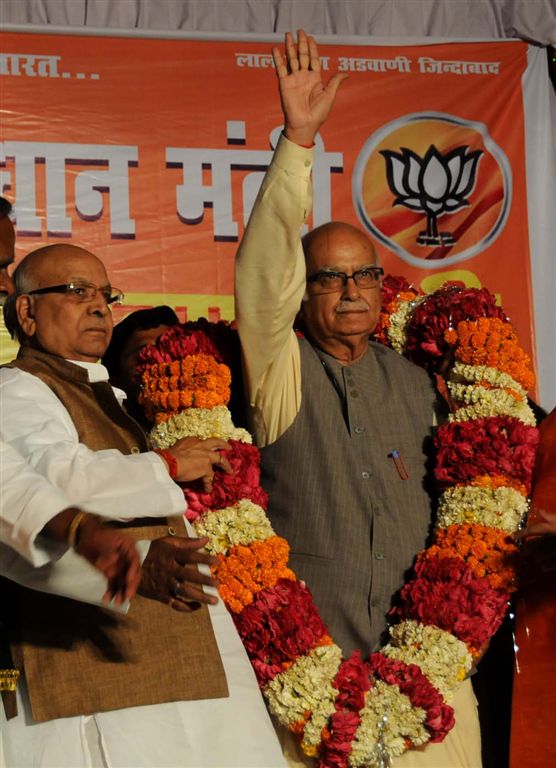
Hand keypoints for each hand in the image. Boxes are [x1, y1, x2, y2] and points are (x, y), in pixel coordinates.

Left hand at [74, 518, 141, 605]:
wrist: (83, 536)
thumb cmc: (95, 534)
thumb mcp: (102, 539)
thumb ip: (108, 551)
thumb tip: (114, 559)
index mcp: (128, 546)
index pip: (134, 560)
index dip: (133, 571)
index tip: (129, 580)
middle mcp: (126, 557)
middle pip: (131, 573)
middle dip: (130, 586)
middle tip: (127, 596)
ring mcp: (119, 566)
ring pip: (123, 581)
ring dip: (121, 592)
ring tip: (117, 603)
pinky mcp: (110, 573)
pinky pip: (113, 584)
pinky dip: (111, 592)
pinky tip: (107, 599)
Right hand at [139, 535, 218, 610]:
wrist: (131, 566)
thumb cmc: (154, 551)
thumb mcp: (168, 542)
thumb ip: (188, 542)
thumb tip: (206, 540)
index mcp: (171, 555)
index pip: (190, 557)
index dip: (204, 559)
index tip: (218, 562)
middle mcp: (169, 570)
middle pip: (189, 576)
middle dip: (205, 581)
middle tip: (218, 585)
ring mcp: (165, 584)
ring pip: (184, 592)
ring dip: (200, 597)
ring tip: (214, 601)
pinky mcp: (160, 595)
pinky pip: (175, 603)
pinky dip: (187, 607)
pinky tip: (197, 606)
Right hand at [165, 437, 231, 492]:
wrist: (168, 462)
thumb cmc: (167, 456)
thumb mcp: (177, 449)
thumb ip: (183, 451)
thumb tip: (180, 457)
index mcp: (192, 441)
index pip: (202, 442)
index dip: (206, 446)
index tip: (208, 449)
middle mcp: (201, 446)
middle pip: (216, 443)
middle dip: (224, 445)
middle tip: (229, 448)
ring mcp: (206, 456)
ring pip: (221, 459)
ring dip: (226, 466)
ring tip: (229, 471)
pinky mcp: (206, 468)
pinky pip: (209, 478)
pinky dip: (208, 484)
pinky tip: (208, 489)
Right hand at [272, 29, 346, 146]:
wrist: (304, 125)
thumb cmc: (318, 114)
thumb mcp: (329, 96)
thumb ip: (335, 82)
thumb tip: (346, 73)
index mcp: (315, 79)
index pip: (314, 59)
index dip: (313, 48)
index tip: (311, 38)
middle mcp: (304, 77)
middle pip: (302, 56)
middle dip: (301, 43)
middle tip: (300, 31)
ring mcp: (293, 80)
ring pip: (291, 59)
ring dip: (289, 47)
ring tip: (288, 34)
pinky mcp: (284, 84)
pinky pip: (280, 69)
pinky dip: (278, 59)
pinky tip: (276, 49)